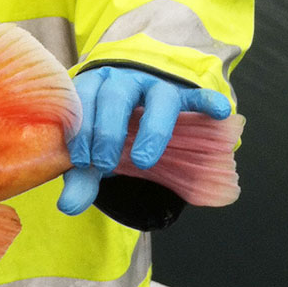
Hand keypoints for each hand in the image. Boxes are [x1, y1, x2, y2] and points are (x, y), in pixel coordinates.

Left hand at [57, 67, 230, 215]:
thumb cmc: (105, 130)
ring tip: (143, 161)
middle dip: (108, 132)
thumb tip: (68, 207)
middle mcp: (122, 79)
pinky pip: (196, 95)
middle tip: (106, 164)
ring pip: (156, 97)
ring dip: (151, 129)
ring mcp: (153, 85)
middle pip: (115, 96)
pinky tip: (219, 111)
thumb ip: (81, 178)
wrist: (133, 110)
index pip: (83, 99)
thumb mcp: (92, 152)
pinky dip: (208, 101)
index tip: (82, 161)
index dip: (81, 130)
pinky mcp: (181, 94)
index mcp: (92, 85)